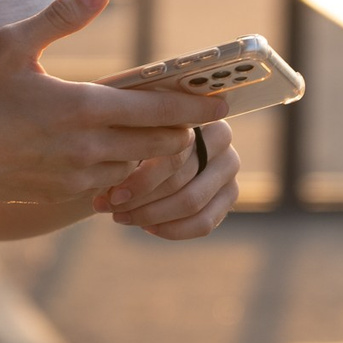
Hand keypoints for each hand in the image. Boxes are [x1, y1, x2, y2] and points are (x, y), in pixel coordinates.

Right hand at [0, 0, 226, 204]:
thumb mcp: (15, 44)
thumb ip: (63, 16)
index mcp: (81, 106)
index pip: (158, 109)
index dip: (197, 106)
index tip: (223, 100)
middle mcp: (87, 146)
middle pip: (161, 143)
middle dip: (180, 128)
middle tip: (187, 110)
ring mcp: (77, 176)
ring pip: (140, 164)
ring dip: (151, 147)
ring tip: (151, 126)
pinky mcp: (64, 194)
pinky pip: (113, 181)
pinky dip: (123, 165)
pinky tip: (112, 147)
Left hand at [95, 118, 239, 239]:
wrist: (153, 141)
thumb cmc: (135, 130)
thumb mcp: (129, 128)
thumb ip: (127, 144)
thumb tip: (111, 188)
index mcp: (198, 113)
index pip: (174, 154)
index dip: (140, 179)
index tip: (112, 192)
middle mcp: (222, 137)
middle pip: (180, 179)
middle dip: (141, 199)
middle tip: (111, 207)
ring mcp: (229, 167)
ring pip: (191, 202)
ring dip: (152, 215)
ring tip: (122, 217)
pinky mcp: (231, 194)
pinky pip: (204, 222)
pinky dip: (173, 229)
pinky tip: (148, 227)